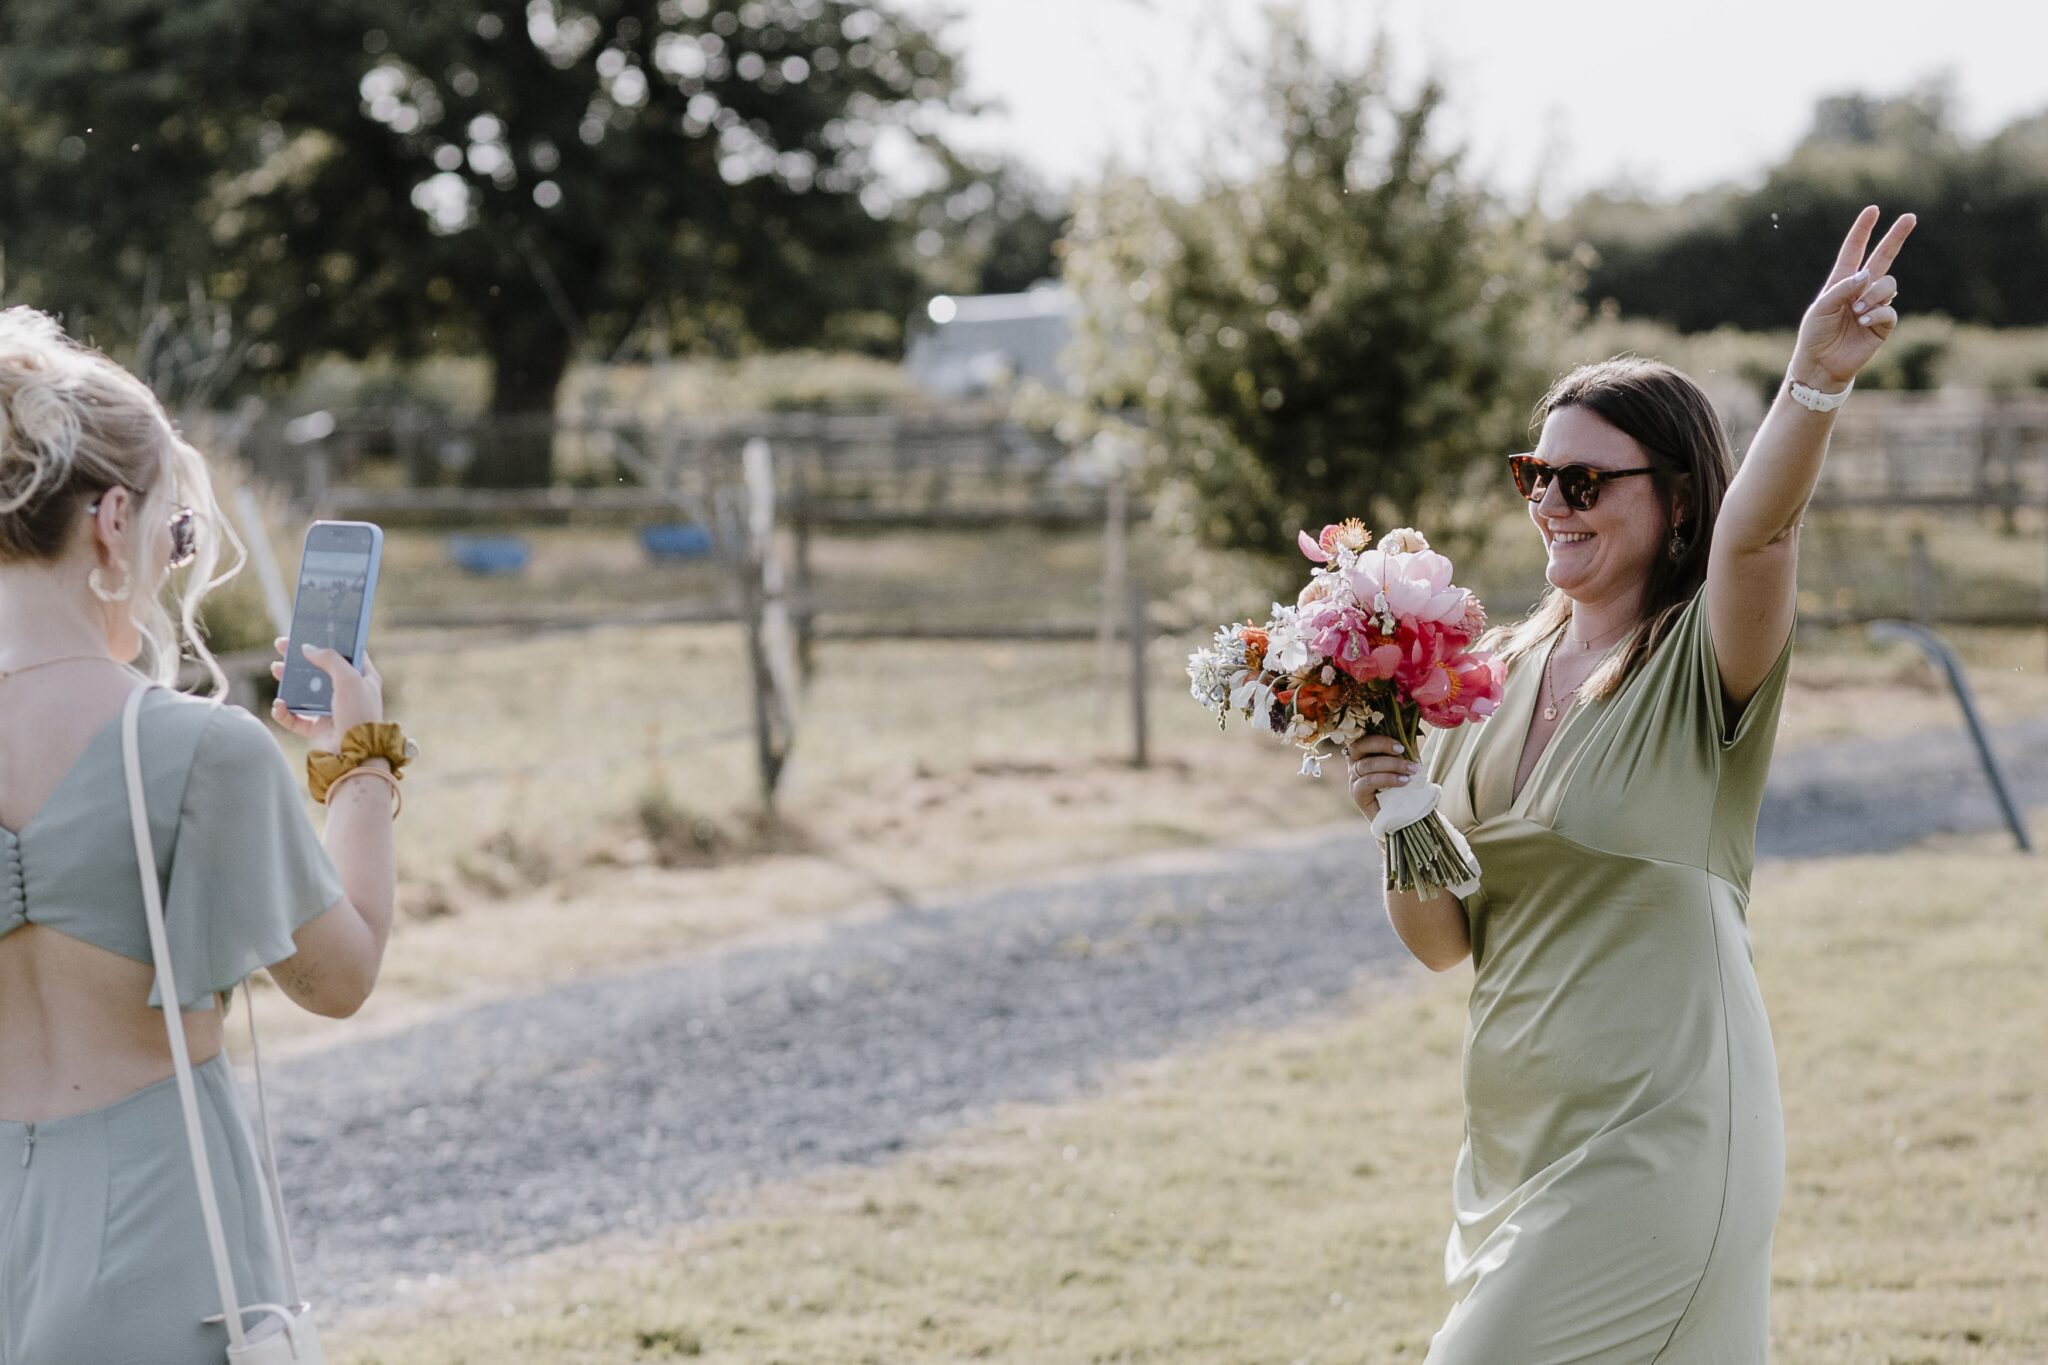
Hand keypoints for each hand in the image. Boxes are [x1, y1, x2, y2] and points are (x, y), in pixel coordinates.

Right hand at [270, 636, 384, 752]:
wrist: (356, 754)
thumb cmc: (359, 714)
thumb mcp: (350, 679)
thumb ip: (330, 659)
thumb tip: (308, 648)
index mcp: (363, 679)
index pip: (347, 653)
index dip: (329, 641)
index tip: (310, 631)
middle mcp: (348, 694)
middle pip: (320, 670)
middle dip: (300, 658)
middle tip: (281, 646)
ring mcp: (332, 711)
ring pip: (305, 691)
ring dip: (289, 680)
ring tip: (276, 669)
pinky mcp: (319, 729)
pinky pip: (296, 717)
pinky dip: (285, 711)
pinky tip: (279, 705)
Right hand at [1345, 734, 1418, 821]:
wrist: (1405, 813)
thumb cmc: (1404, 785)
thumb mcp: (1407, 760)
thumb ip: (1407, 744)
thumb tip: (1410, 719)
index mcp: (1364, 751)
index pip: (1364, 736)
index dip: (1379, 737)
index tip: (1400, 743)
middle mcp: (1354, 763)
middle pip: (1359, 746)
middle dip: (1381, 745)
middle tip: (1402, 751)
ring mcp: (1353, 779)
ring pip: (1366, 765)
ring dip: (1391, 765)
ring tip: (1411, 770)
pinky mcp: (1357, 794)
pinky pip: (1368, 782)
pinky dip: (1387, 779)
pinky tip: (1403, 781)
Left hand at [1790, 204, 1916, 389]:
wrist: (1821, 365)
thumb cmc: (1815, 335)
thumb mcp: (1820, 308)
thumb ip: (1842, 289)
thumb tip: (1867, 275)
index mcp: (1842, 281)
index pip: (1854, 250)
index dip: (1863, 230)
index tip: (1873, 210)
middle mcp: (1861, 290)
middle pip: (1883, 258)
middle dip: (1896, 237)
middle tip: (1910, 217)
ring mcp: (1874, 305)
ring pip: (1889, 284)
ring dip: (1873, 295)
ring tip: (1856, 313)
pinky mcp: (1883, 324)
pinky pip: (1890, 309)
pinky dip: (1878, 313)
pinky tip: (1864, 322)